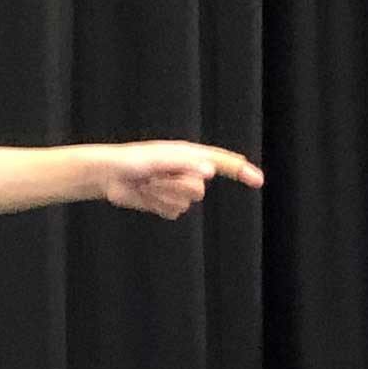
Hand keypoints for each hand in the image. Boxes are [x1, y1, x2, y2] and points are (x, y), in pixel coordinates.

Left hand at [103, 141, 263, 217]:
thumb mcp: (160, 158)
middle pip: (198, 190)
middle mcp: (186, 172)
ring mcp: (176, 189)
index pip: (223, 163)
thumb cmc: (133, 160)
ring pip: (186, 204)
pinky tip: (144, 195)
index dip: (241, 171)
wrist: (108, 175)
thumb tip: (209, 172)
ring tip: (147, 183)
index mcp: (189, 156)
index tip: (258, 180)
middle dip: (176, 187)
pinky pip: (173, 212)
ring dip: (163, 196)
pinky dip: (158, 206)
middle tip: (154, 177)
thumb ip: (185, 164)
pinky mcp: (165, 203)